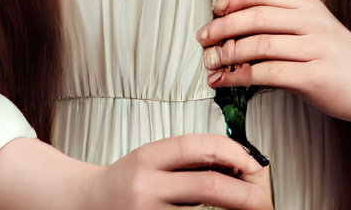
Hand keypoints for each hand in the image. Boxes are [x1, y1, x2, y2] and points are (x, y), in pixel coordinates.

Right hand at [85, 134, 271, 209]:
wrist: (86, 204)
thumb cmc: (126, 180)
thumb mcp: (152, 158)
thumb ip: (188, 158)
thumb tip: (239, 164)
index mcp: (147, 158)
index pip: (197, 147)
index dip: (232, 153)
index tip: (253, 162)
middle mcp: (144, 187)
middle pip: (207, 187)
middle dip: (244, 194)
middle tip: (265, 199)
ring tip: (250, 209)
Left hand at [196, 0, 350, 122]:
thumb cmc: (337, 53)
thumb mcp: (311, 21)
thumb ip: (280, 15)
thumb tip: (234, 20)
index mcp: (305, 0)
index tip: (215, 10)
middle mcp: (309, 19)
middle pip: (254, 16)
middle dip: (222, 27)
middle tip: (204, 38)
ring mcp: (313, 47)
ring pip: (258, 45)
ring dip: (227, 54)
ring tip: (211, 62)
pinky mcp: (314, 77)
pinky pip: (268, 74)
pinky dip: (240, 77)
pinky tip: (226, 81)